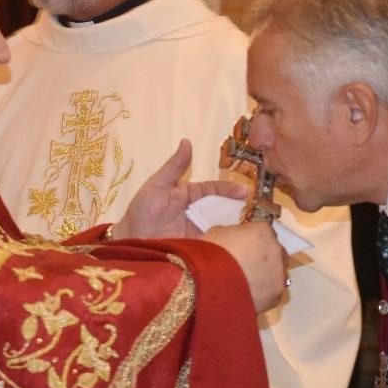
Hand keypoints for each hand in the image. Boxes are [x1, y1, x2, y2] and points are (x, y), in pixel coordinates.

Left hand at [115, 140, 248, 239]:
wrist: (131, 240)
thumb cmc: (142, 209)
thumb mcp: (158, 184)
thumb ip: (174, 166)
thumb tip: (187, 141)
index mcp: (189, 193)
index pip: (213, 189)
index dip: (229, 190)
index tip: (244, 192)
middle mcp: (196, 210)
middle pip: (222, 207)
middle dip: (239, 208)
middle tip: (256, 210)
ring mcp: (198, 228)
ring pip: (221, 224)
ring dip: (235, 225)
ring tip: (253, 227)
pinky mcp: (197, 246)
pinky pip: (215, 242)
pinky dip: (226, 242)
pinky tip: (237, 243)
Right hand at [204, 223, 286, 312]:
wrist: (207, 285)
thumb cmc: (210, 254)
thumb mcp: (217, 233)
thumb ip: (233, 234)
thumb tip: (236, 240)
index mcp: (263, 231)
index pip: (264, 231)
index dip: (253, 238)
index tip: (244, 245)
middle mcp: (276, 250)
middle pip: (276, 251)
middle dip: (265, 256)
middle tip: (247, 264)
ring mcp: (279, 274)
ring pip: (277, 273)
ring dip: (267, 275)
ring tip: (248, 283)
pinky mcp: (276, 296)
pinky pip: (273, 291)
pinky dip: (264, 292)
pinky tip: (249, 295)